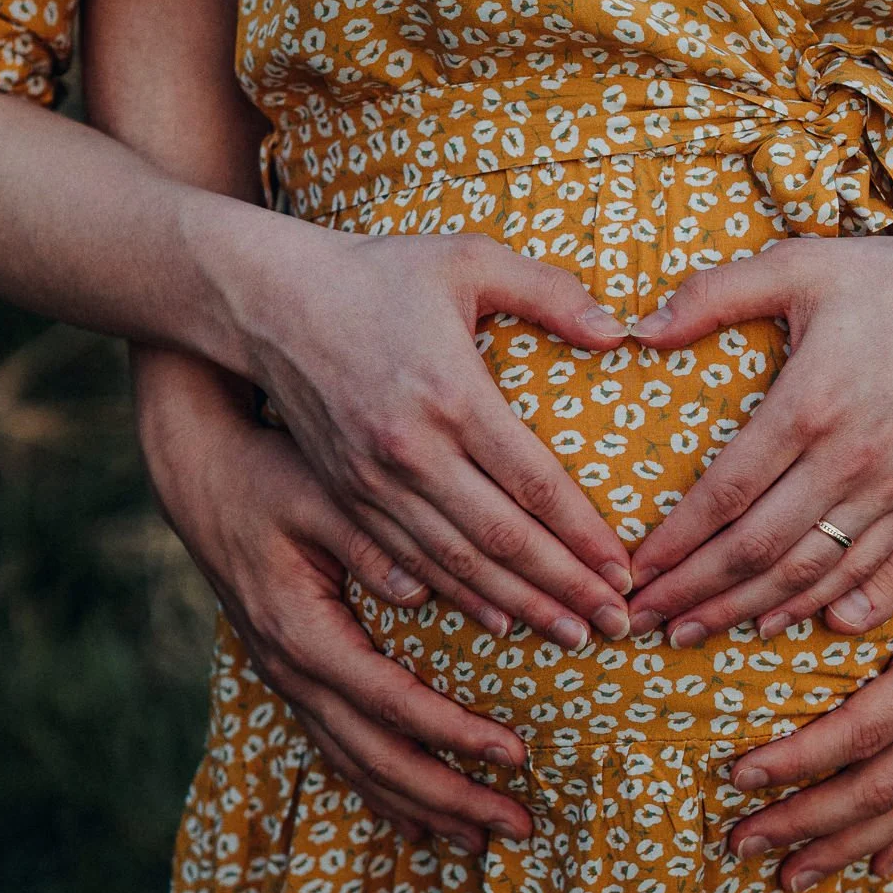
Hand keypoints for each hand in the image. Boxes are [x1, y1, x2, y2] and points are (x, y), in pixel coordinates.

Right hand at [134, 351, 532, 852]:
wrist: (199, 475)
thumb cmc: (266, 473)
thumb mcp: (318, 494)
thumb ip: (372, 540)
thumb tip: (422, 591)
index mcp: (302, 631)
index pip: (391, 701)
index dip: (454, 734)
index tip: (517, 754)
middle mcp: (290, 670)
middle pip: (377, 757)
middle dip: (450, 796)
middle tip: (521, 823)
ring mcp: (286, 680)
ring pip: (356, 766)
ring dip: (422, 806)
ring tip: (484, 838)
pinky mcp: (292, 675)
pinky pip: (339, 751)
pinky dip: (383, 790)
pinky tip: (419, 821)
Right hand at [237, 229, 633, 645]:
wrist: (265, 298)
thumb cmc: (377, 271)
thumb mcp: (467, 257)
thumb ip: (549, 290)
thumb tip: (621, 333)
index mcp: (450, 392)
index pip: (534, 482)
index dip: (585, 534)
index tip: (626, 570)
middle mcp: (410, 450)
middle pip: (502, 539)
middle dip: (565, 588)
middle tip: (618, 623)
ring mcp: (371, 480)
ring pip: (457, 564)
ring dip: (519, 605)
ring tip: (572, 635)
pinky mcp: (345, 494)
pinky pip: (408, 562)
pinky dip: (458, 598)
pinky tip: (498, 622)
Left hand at [626, 226, 892, 643]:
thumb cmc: (890, 278)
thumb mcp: (798, 264)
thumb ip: (714, 293)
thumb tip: (641, 328)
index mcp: (811, 403)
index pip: (727, 493)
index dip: (676, 540)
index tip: (633, 568)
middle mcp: (850, 459)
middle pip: (757, 548)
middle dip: (693, 590)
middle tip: (641, 616)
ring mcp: (890, 490)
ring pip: (804, 572)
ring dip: (740, 609)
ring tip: (688, 633)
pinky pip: (858, 573)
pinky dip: (808, 605)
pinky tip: (767, 622)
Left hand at [719, 346, 892, 888]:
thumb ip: (888, 567)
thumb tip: (832, 616)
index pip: (860, 730)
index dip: (798, 761)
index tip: (739, 776)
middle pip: (881, 787)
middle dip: (807, 820)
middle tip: (740, 843)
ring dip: (851, 844)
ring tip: (791, 876)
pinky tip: (880, 862)